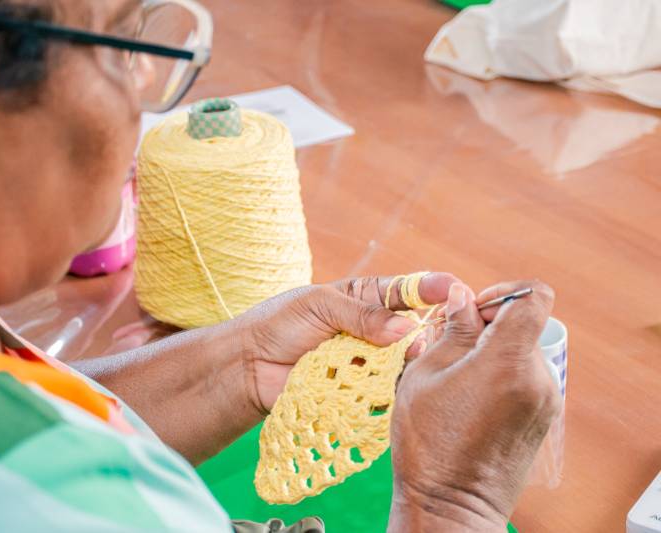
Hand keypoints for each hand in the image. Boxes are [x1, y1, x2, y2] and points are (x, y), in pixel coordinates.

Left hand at [238, 273, 458, 413]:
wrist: (250, 365)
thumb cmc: (279, 324)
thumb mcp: (320, 305)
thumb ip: (362, 315)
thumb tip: (406, 329)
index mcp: (365, 299)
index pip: (406, 291)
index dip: (432, 288)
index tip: (456, 288)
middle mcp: (373, 331)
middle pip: (414, 330)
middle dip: (429, 331)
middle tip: (433, 334)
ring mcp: (367, 362)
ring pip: (404, 363)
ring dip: (410, 362)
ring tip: (413, 361)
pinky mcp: (359, 391)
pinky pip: (386, 391)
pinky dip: (393, 389)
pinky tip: (398, 387)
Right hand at [388, 280, 561, 531]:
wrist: (450, 505)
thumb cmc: (428, 443)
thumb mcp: (425, 374)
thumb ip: (452, 330)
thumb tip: (461, 296)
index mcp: (507, 362)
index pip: (533, 297)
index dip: (503, 292)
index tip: (474, 308)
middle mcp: (537, 379)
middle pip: (524, 323)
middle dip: (488, 324)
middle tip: (450, 343)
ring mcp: (546, 400)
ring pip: (523, 349)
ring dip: (493, 350)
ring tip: (456, 375)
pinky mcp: (543, 417)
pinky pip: (525, 375)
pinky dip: (501, 373)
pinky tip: (470, 395)